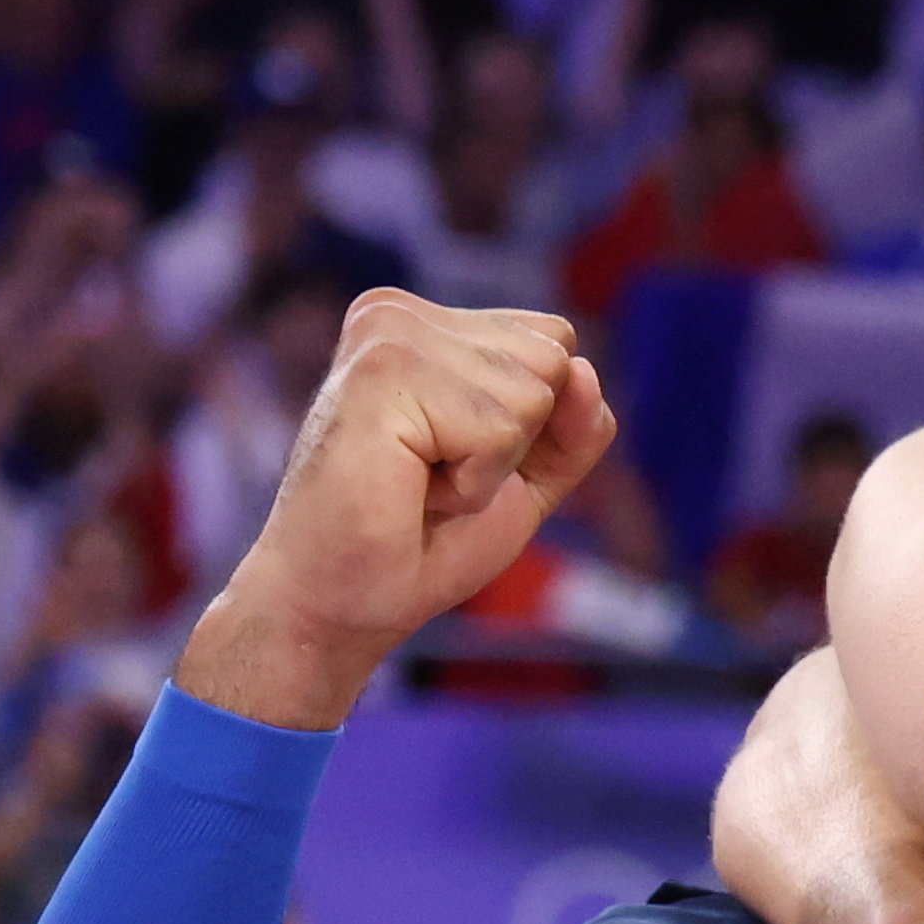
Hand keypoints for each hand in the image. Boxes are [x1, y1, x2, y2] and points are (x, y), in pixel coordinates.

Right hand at [184, 292, 616, 728]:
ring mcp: (387, 337)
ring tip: (415, 486)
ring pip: (533, 394)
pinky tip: (408, 491)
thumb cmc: (414, 546)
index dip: (532, 429)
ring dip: (489, 469)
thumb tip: (587, 371)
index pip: (555, 343)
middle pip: (553, 359)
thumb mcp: (522, 481)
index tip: (453, 463)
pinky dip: (471, 485)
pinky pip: (499, 429)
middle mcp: (400, 315)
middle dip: (514, 445)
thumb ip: (571, 428)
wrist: (337, 608)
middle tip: (431, 480)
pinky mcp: (382, 374)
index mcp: (426, 324)